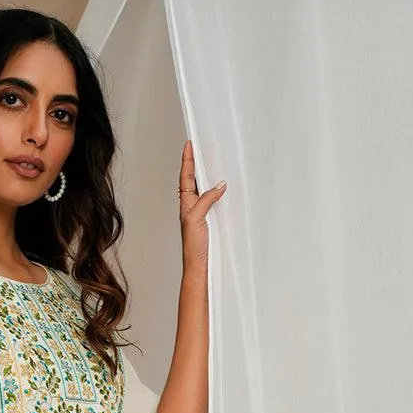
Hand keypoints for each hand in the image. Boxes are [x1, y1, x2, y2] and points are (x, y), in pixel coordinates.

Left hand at [178, 138, 224, 275]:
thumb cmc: (193, 248)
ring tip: (214, 160)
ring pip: (206, 189)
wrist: (200, 268)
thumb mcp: (196, 219)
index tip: (189, 144)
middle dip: (198, 163)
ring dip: (209, 176)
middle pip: (195, 180)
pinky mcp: (213, 221)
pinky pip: (216, 200)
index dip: (187, 161)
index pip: (186, 177)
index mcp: (186, 205)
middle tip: (204, 147)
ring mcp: (204, 214)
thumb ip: (206, 200)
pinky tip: (227, 187)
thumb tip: (220, 184)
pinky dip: (220, 191)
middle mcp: (194, 207)